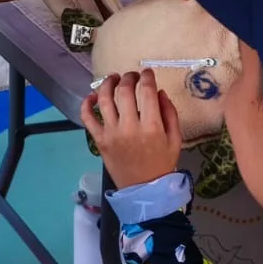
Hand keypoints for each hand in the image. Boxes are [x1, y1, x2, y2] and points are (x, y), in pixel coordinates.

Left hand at [81, 71, 182, 189]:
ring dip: (107, 83)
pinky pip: (87, 118)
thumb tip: (159, 91)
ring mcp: (111, 134)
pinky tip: (93, 96)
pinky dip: (86, 104)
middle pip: (124, 91)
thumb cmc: (162, 164)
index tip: (147, 72)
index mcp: (152, 127)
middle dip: (128, 77)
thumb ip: (169, 113)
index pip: (146, 92)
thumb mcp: (175, 140)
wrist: (144, 191)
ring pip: (104, 100)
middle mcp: (129, 128)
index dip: (147, 77)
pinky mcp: (99, 141)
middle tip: (132, 75)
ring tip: (113, 78)